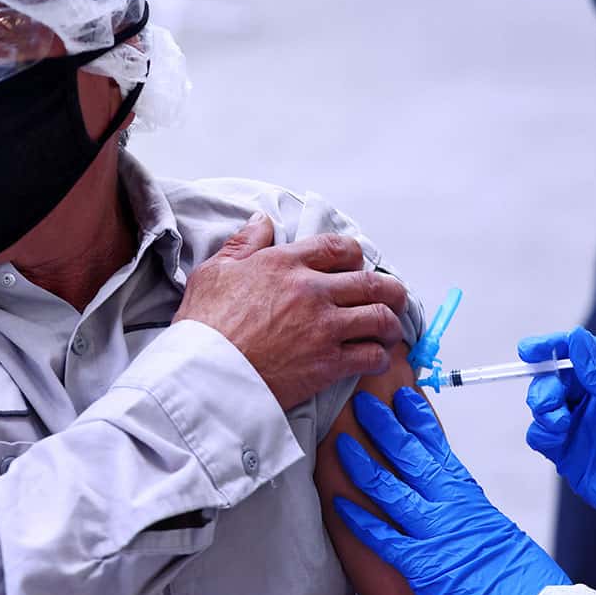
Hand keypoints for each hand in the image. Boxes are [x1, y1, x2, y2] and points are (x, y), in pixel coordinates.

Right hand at [174, 213, 406, 409]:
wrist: (203, 373)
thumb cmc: (203, 326)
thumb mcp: (214, 272)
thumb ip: (244, 243)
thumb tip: (262, 220)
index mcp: (285, 264)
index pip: (337, 248)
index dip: (355, 255)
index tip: (358, 265)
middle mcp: (312, 290)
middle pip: (371, 282)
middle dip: (389, 290)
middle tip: (392, 298)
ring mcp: (324, 327)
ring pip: (380, 317)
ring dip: (390, 325)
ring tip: (389, 331)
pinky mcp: (328, 363)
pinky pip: (371, 356)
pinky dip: (380, 357)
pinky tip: (374, 359)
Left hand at [333, 388, 568, 594]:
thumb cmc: (524, 582)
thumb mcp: (498, 531)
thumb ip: (469, 513)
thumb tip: (455, 501)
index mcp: (469, 497)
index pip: (439, 447)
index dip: (417, 419)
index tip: (402, 397)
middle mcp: (451, 508)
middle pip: (410, 457)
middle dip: (384, 426)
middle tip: (363, 403)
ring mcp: (436, 534)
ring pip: (391, 489)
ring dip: (363, 464)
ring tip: (341, 443)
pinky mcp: (424, 567)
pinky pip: (383, 538)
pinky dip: (360, 521)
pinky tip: (340, 504)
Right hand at [518, 327, 595, 546]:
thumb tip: (577, 338)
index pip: (580, 354)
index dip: (554, 347)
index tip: (531, 349)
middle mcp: (594, 402)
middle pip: (555, 378)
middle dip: (544, 381)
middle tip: (550, 398)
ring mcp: (580, 429)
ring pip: (543, 405)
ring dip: (541, 405)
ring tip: (559, 421)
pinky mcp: (569, 456)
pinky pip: (540, 436)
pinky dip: (540, 431)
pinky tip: (556, 436)